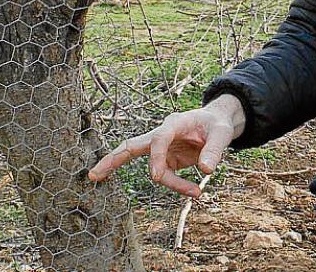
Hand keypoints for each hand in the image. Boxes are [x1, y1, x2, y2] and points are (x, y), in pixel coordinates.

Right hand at [87, 94, 245, 197]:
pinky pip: (165, 176)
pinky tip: (194, 191)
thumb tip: (206, 170)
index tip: (156, 177)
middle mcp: (162, 135)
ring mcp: (162, 149)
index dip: (155, 157)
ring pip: (155, 170)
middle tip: (93, 174)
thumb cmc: (217, 124)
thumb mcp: (222, 133)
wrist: (216, 124)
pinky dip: (177, 186)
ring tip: (197, 193)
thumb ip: (215, 150)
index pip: (158, 138)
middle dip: (112, 160)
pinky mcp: (166, 159)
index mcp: (173, 124)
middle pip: (131, 146)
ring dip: (172, 184)